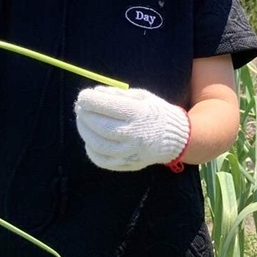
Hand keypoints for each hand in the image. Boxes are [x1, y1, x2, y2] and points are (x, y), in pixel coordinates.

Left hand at [74, 86, 189, 171]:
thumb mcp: (142, 96)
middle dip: (85, 115)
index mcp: (139, 114)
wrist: (177, 139)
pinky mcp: (127, 164)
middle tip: (80, 108)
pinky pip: (102, 160)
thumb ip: (118, 94)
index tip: (83, 96)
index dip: (91, 101)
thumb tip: (94, 92)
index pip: (108, 107)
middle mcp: (134, 135)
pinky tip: (90, 140)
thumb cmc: (156, 113)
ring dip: (84, 131)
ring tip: (82, 121)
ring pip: (97, 144)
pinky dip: (91, 150)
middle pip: (100, 126)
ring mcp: (130, 152)